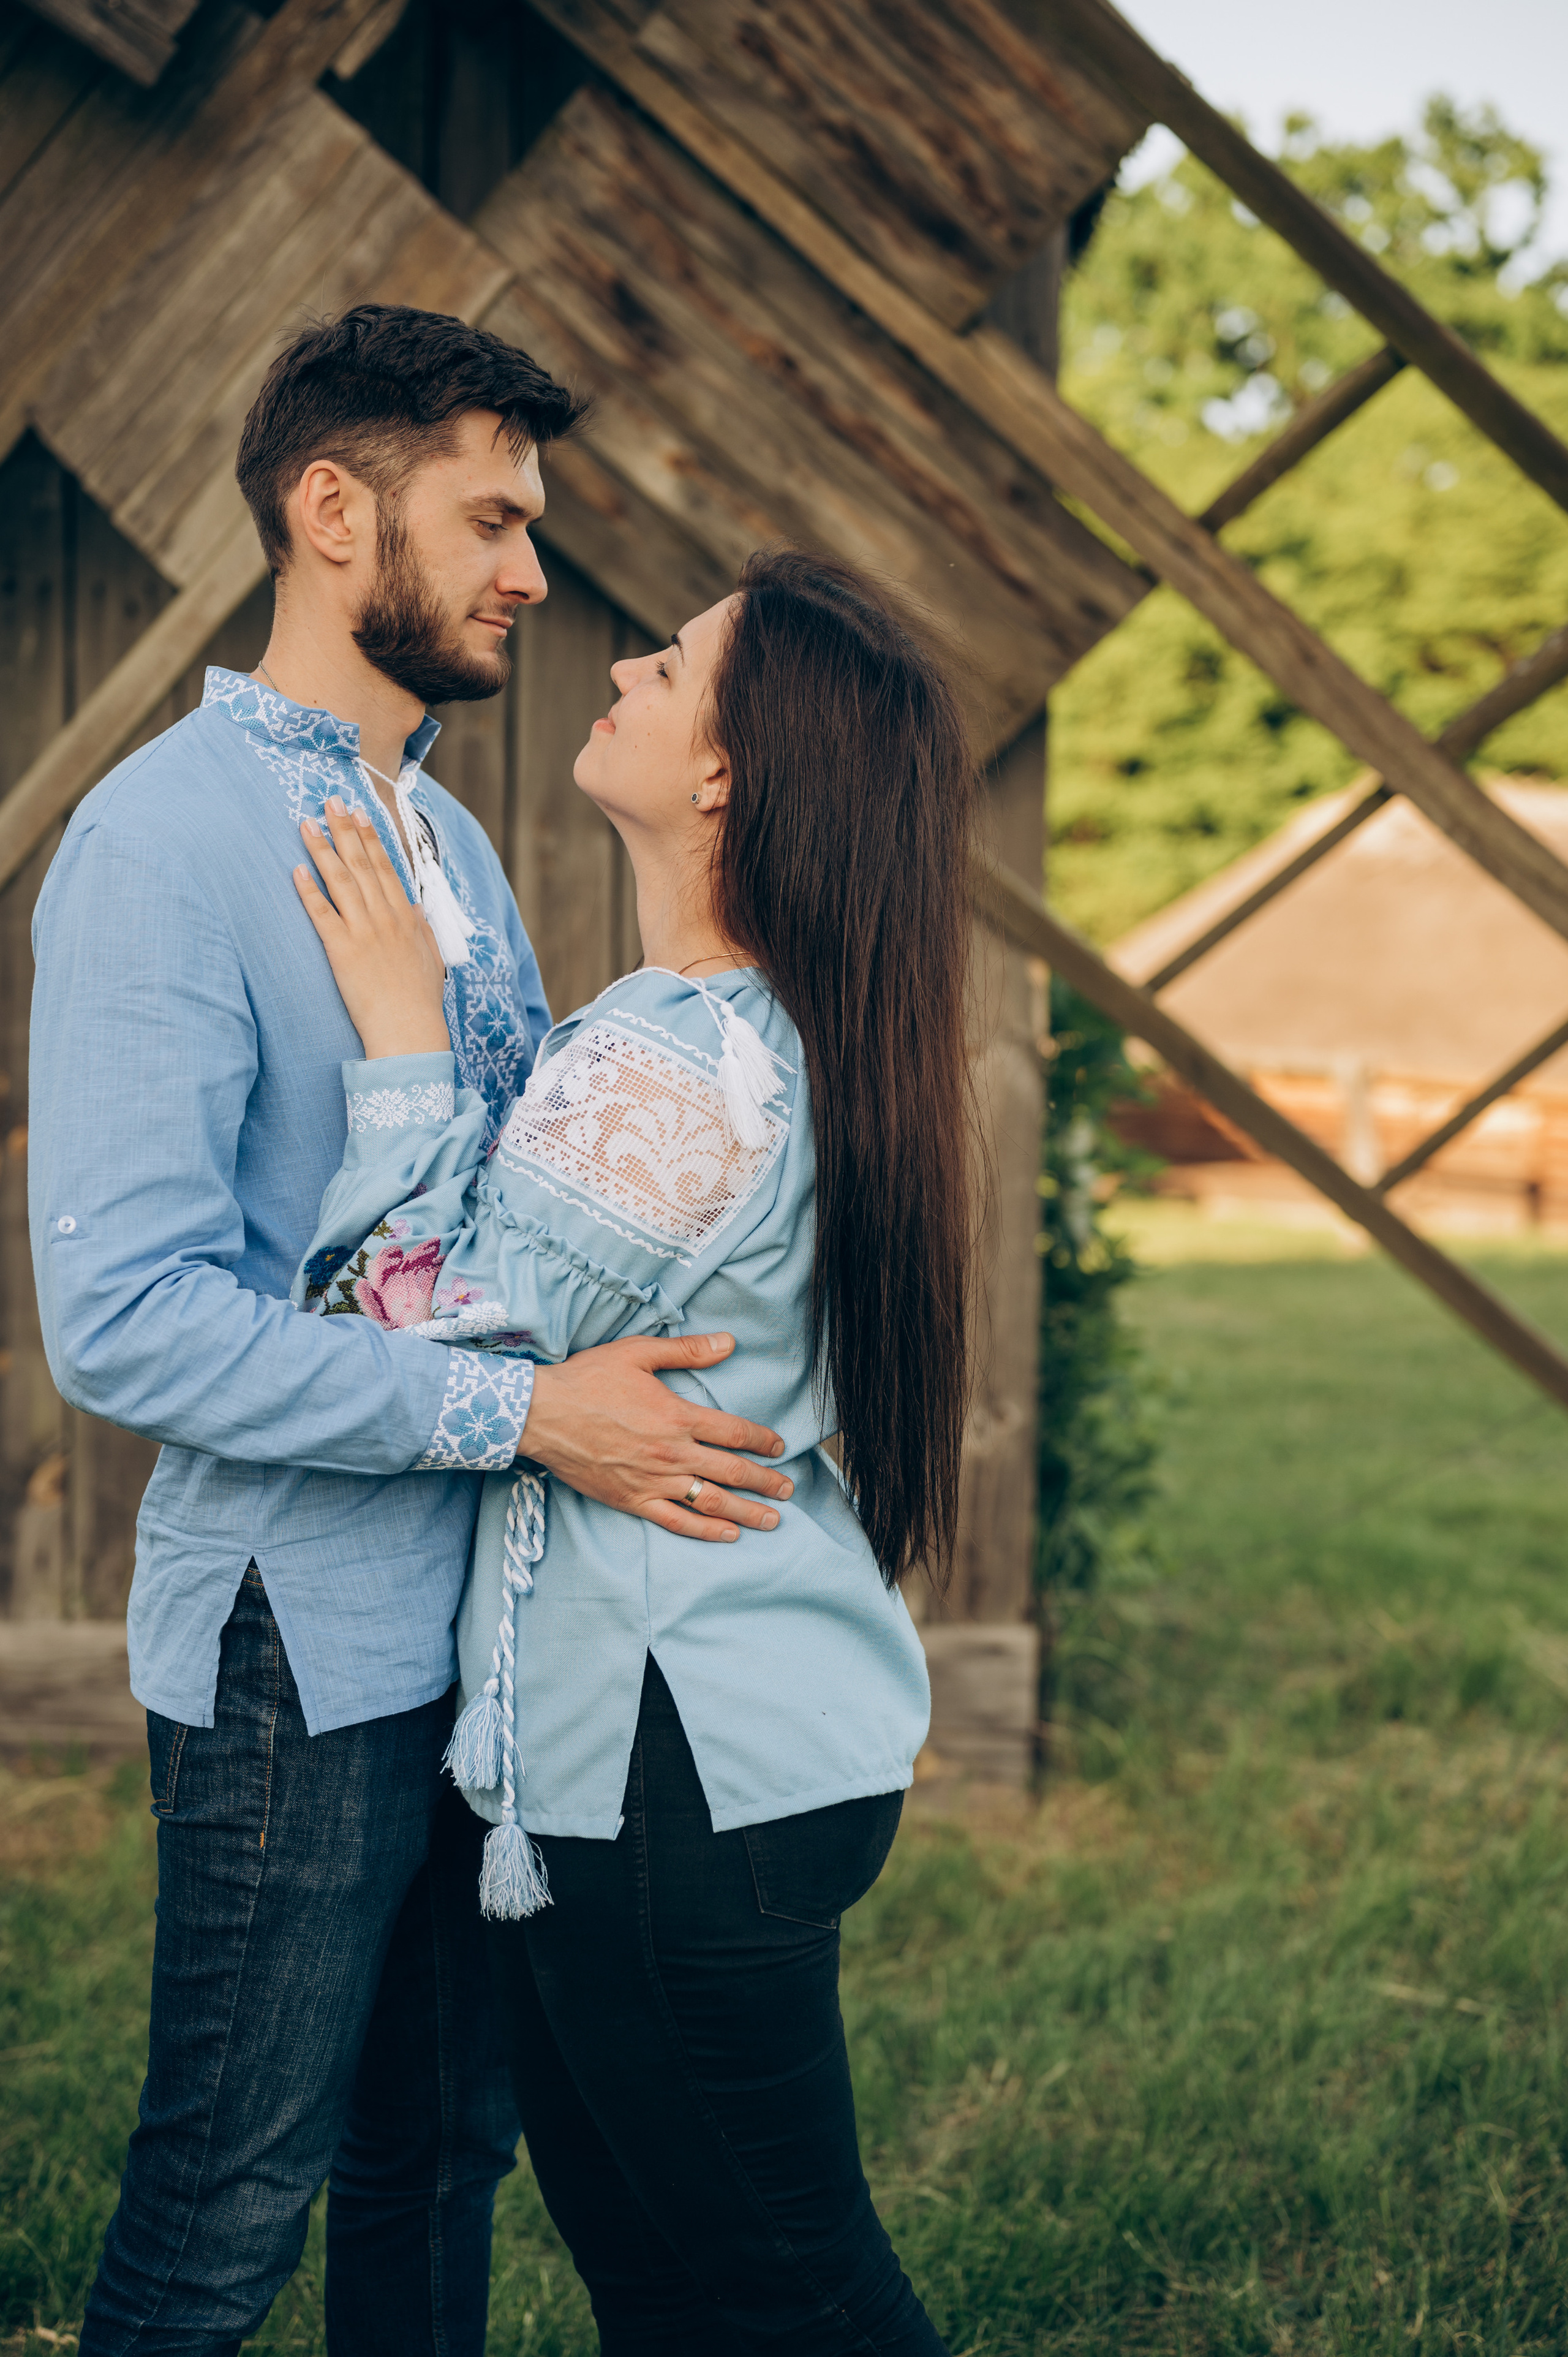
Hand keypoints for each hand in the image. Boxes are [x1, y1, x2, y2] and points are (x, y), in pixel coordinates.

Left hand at [294, 799, 449, 1058]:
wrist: (409, 1032)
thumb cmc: (419, 1001)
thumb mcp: (430, 960)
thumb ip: (422, 930)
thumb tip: (416, 908)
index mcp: (406, 919)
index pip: (386, 869)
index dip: (371, 839)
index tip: (360, 815)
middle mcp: (385, 918)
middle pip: (362, 865)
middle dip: (344, 830)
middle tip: (330, 802)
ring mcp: (364, 932)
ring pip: (341, 881)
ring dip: (322, 850)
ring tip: (307, 825)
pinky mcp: (342, 951)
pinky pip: (322, 914)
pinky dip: (308, 891)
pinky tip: (296, 870)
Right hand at [524, 1333, 792, 1539]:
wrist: (542, 1415)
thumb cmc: (588, 1380)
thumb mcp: (638, 1353)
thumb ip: (687, 1351)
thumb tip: (728, 1343)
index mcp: (678, 1416)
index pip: (734, 1432)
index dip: (762, 1441)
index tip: (779, 1447)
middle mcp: (672, 1452)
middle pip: (732, 1472)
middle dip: (766, 1483)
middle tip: (788, 1491)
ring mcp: (653, 1480)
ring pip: (711, 1502)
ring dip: (746, 1513)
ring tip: (771, 1520)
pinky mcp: (632, 1500)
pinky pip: (676, 1521)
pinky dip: (705, 1531)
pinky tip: (727, 1535)